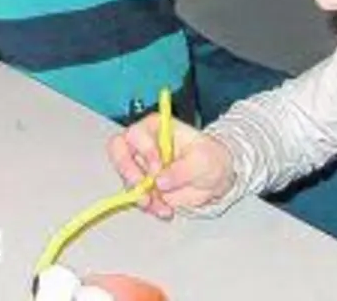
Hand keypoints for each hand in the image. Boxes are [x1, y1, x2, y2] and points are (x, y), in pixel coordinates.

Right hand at [106, 115, 234, 218]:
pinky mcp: (143, 185)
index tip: (158, 168)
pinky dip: (149, 206)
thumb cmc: (210, 159)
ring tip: (162, 207)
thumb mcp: (203, 161)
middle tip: (144, 191)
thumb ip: (181, 170)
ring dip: (142, 196)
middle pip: (119, 154)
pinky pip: (137, 196)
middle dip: (130, 175)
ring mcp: (141, 166)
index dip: (143, 151)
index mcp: (156, 128)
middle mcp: (143, 145)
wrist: (216, 179)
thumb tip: (160, 181)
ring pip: (128, 180)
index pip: (135, 134)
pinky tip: (164, 209)